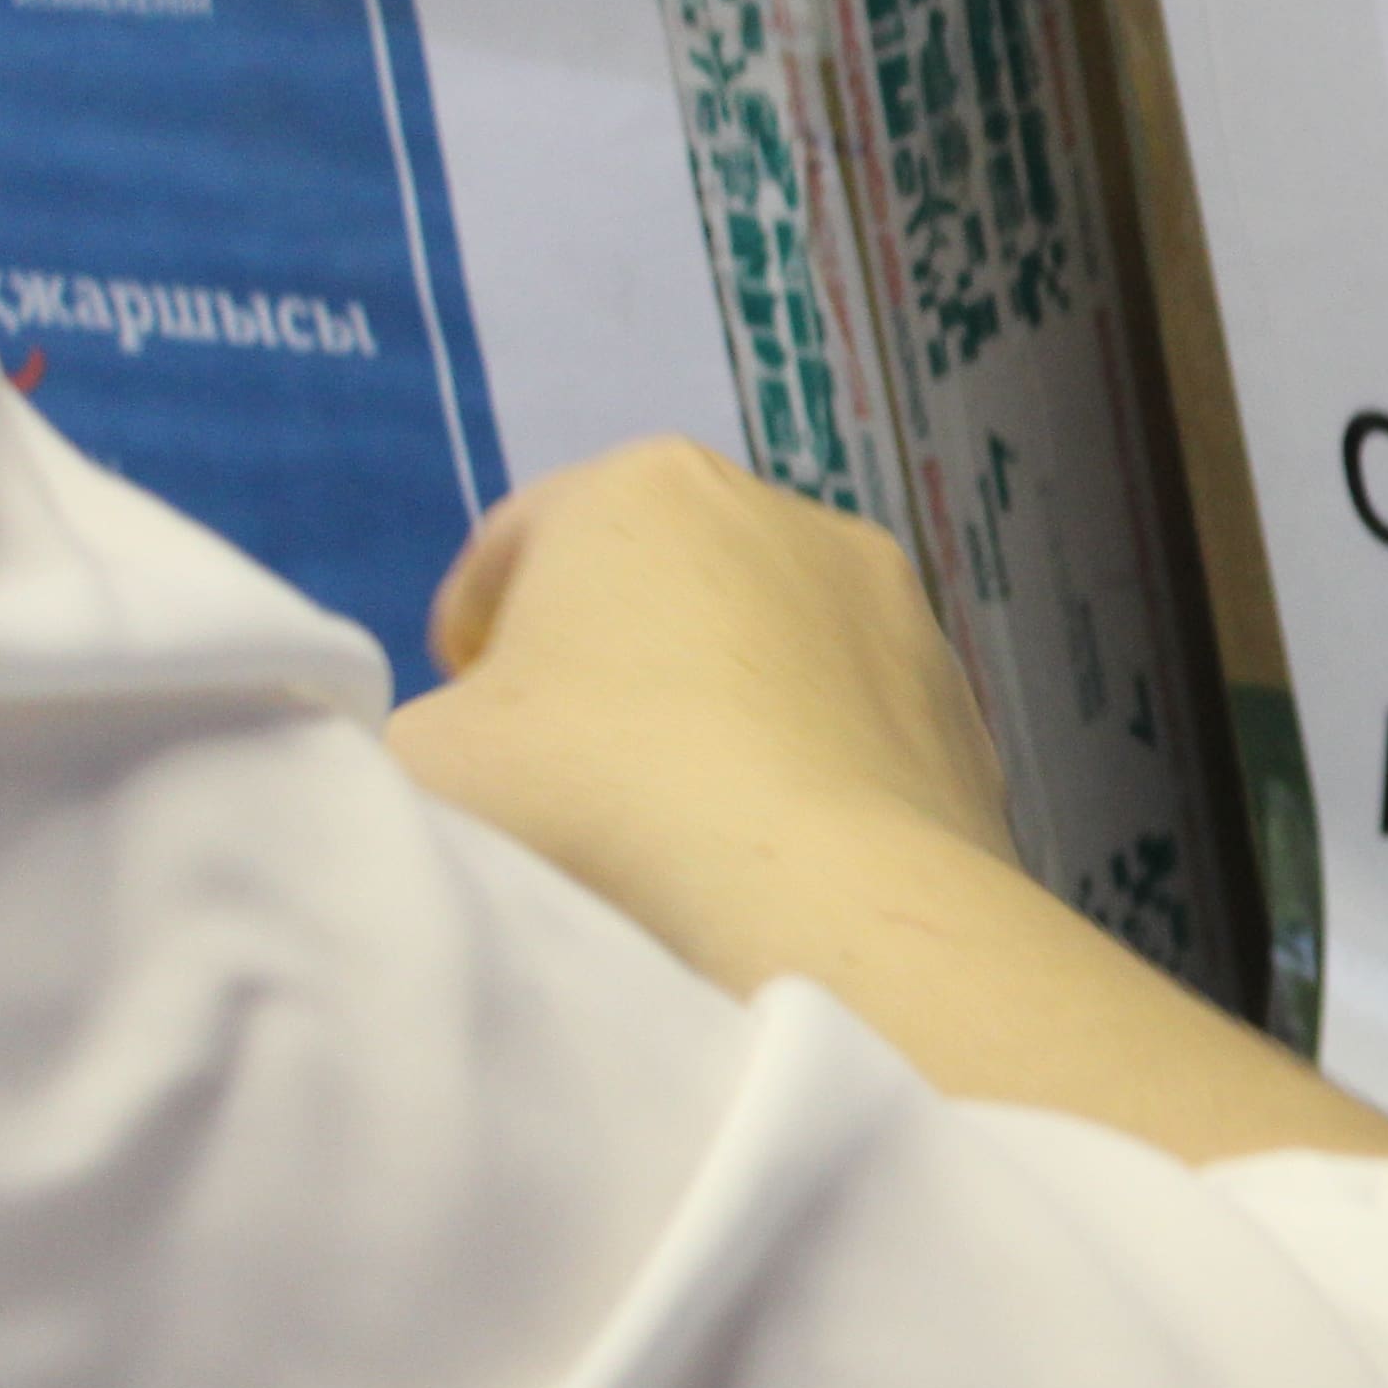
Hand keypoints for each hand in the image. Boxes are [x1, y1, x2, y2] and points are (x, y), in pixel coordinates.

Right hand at [390, 439, 1015, 989]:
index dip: (476, 624)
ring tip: (677, 812)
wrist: (825, 901)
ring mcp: (895, 602)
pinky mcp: (960, 697)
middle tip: (565, 761)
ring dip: (717, 703)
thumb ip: (427, 721)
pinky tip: (774, 844)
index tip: (468, 705)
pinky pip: (849, 720)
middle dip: (609, 655)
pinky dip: (806, 759)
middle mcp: (785, 510)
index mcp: (643, 486)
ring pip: (768, 644)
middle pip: (656, 580)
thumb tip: (481, 735)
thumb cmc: (595, 796)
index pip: (522, 540)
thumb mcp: (429, 755)